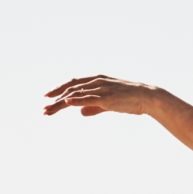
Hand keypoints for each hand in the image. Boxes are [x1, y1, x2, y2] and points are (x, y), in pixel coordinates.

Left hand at [43, 75, 168, 116]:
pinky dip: (76, 100)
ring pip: (76, 95)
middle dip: (56, 98)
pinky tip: (66, 103)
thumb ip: (93, 107)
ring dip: (61, 103)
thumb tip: (80, 113)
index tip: (48, 97)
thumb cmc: (130, 100)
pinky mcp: (107, 98)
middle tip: (44, 109)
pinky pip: (88, 98)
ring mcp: (102, 89)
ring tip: (49, 111)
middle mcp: (97, 82)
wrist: (148, 97)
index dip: (59, 89)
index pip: (73, 84)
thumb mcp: (109, 103)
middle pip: (70, 89)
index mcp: (97, 80)